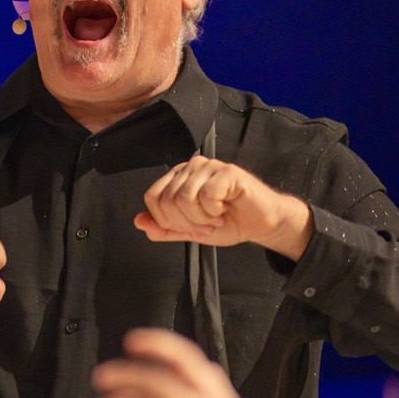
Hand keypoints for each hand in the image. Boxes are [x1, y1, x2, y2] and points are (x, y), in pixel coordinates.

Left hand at [91, 328, 243, 397]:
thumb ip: (186, 385)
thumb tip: (148, 363)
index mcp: (218, 394)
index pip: (188, 359)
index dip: (159, 346)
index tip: (133, 341)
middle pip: (163, 382)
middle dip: (130, 374)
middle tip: (105, 373)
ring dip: (123, 394)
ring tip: (105, 391)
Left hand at [136, 157, 314, 258]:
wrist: (260, 224)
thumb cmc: (227, 223)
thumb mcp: (190, 231)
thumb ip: (164, 228)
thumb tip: (138, 221)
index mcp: (178, 177)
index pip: (153, 198)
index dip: (168, 222)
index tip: (191, 228)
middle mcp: (190, 166)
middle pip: (168, 201)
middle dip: (188, 223)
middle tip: (208, 225)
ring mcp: (209, 166)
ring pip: (185, 198)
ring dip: (202, 219)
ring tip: (217, 218)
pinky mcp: (227, 171)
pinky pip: (206, 195)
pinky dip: (215, 211)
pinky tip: (226, 209)